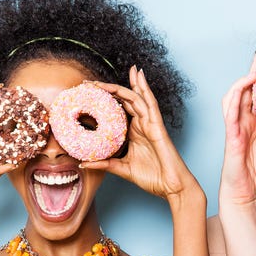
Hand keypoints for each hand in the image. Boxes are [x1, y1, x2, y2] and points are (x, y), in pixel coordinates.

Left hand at [81, 67, 199, 199]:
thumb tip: (84, 163)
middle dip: (110, 88)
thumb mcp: (122, 169)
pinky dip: (145, 88)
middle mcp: (142, 124)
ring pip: (138, 97)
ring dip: (130, 82)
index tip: (87, 93)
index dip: (105, 99)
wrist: (171, 187)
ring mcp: (150, 124)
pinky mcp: (157, 126)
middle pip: (126, 100)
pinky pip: (150, 104)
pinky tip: (140, 76)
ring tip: (127, 68)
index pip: (118, 110)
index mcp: (134, 132)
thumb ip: (105, 163)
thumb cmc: (152, 177)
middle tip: (90, 81)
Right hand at [220, 53, 255, 206]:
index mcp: (252, 125)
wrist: (246, 194)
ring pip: (234, 96)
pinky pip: (231, 111)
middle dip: (254, 72)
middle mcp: (242, 122)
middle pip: (245, 91)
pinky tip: (246, 84)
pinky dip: (237, 95)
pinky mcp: (231, 135)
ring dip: (244, 80)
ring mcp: (235, 127)